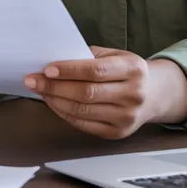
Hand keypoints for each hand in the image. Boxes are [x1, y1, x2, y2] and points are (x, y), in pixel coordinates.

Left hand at [25, 46, 186, 139]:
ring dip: (55, 100)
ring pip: (82, 110)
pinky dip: (63, 113)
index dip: (68, 70)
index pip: (95, 71)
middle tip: (33, 79)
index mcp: (133, 69)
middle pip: (86, 93)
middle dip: (54, 86)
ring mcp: (127, 117)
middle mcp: (133, 94)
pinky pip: (83, 124)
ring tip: (40, 90)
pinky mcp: (118, 132)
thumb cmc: (127, 71)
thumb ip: (88, 56)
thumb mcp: (115, 55)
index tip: (47, 68)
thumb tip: (55, 60)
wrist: (154, 94)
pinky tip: (53, 103)